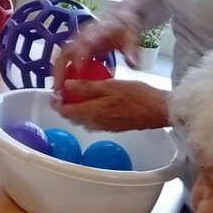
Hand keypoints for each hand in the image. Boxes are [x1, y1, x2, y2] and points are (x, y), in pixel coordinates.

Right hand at [51, 12, 141, 84]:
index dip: (79, 57)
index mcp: (96, 32)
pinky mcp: (79, 47)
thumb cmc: (125, 26)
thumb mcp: (132, 37)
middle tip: (59, 89)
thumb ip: (131, 51)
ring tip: (57, 91)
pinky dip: (62, 72)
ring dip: (57, 73)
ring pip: (62, 56)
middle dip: (59, 70)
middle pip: (65, 52)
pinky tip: (64, 87)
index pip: (84, 44)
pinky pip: (66, 60)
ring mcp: (79, 41)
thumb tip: (133, 66)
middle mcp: (83, 36)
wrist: (122, 16)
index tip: (77, 71)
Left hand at [54, 77, 169, 132]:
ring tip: (76, 97)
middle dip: (65, 107)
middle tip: (63, 94)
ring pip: (84, 120)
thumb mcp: (109, 85)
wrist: (159, 110)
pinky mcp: (114, 127)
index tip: (53, 94)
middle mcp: (96, 123)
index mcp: (92, 112)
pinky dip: (88, 113)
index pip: (66, 111)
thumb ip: (86, 87)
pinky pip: (95, 121)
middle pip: (73, 117)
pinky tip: (93, 103)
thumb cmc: (136, 95)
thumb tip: (65, 86)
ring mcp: (106, 126)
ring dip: (77, 111)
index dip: (57, 103)